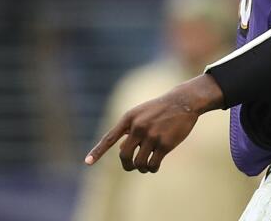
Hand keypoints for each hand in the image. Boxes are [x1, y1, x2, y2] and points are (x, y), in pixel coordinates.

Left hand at [84, 75, 222, 172]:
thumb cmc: (159, 109)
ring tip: (147, 165)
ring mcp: (151, 136)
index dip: (98, 151)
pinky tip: (154, 166)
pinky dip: (152, 169)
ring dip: (142, 168)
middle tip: (132, 166)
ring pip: (139, 163)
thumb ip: (130, 131)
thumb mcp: (141, 115)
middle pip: (124, 156)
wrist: (183, 102)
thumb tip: (122, 151)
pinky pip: (153, 165)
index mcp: (129, 118)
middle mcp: (138, 127)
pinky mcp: (165, 144)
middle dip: (127, 165)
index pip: (110, 138)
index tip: (87, 162)